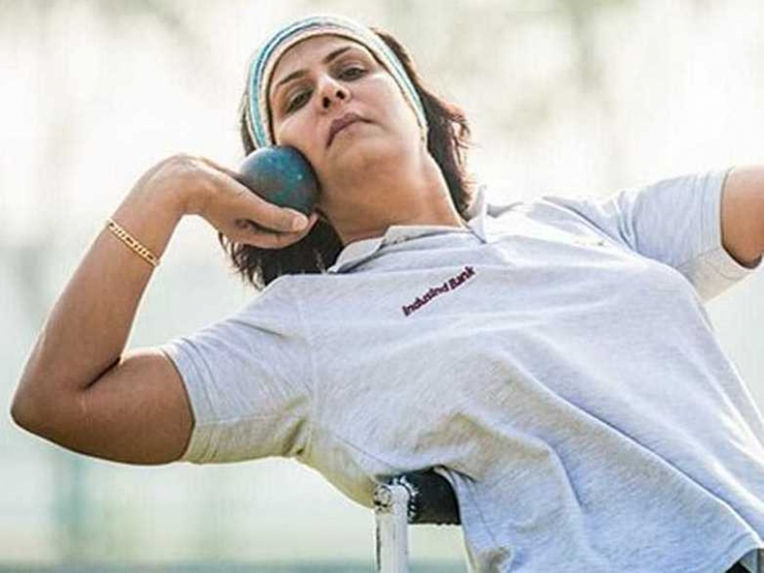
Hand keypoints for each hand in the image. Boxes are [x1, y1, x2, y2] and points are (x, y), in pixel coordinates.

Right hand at [145, 154, 319, 248]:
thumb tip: (304, 223)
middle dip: (296, 211)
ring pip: (266, 200)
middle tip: (313, 195)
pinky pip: (256, 183)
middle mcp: (243, 221)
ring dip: (282, 192)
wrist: (180, 179)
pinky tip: (281, 159)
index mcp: (247, 233)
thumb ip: (275, 215)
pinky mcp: (231, 188)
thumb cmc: (214, 194)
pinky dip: (267, 176)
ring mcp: (237, 205)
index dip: (301, 230)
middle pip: (276, 220)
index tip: (315, 214)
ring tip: (301, 177)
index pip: (280, 237)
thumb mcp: (248, 204)